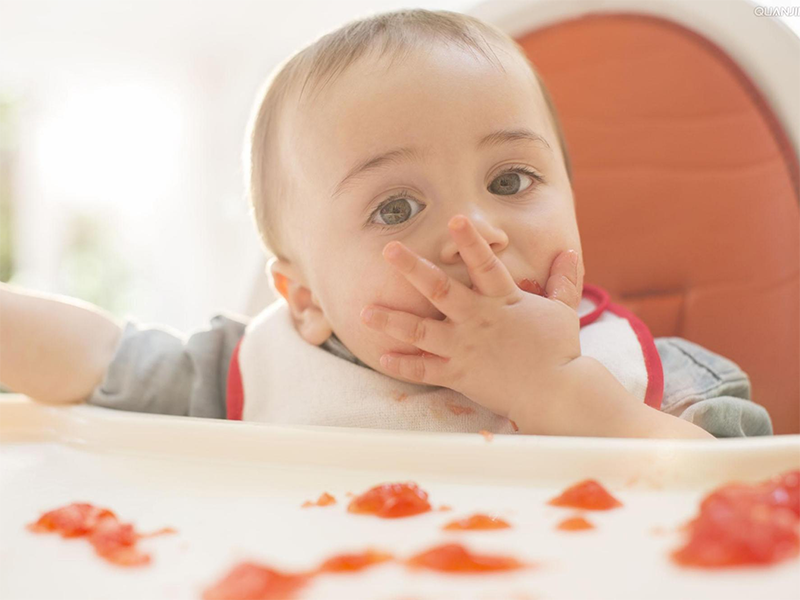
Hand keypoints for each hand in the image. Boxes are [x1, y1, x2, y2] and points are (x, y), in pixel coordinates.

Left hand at [360, 214, 582, 420]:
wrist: (555, 394)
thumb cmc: (559, 352)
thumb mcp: (563, 311)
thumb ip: (563, 281)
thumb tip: (570, 253)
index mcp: (503, 300)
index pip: (484, 264)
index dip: (470, 242)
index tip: (454, 220)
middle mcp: (478, 320)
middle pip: (439, 289)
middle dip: (412, 268)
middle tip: (389, 250)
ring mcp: (465, 348)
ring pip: (420, 331)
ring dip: (391, 320)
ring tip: (364, 311)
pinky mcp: (459, 375)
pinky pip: (425, 370)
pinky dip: (403, 365)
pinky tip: (383, 357)